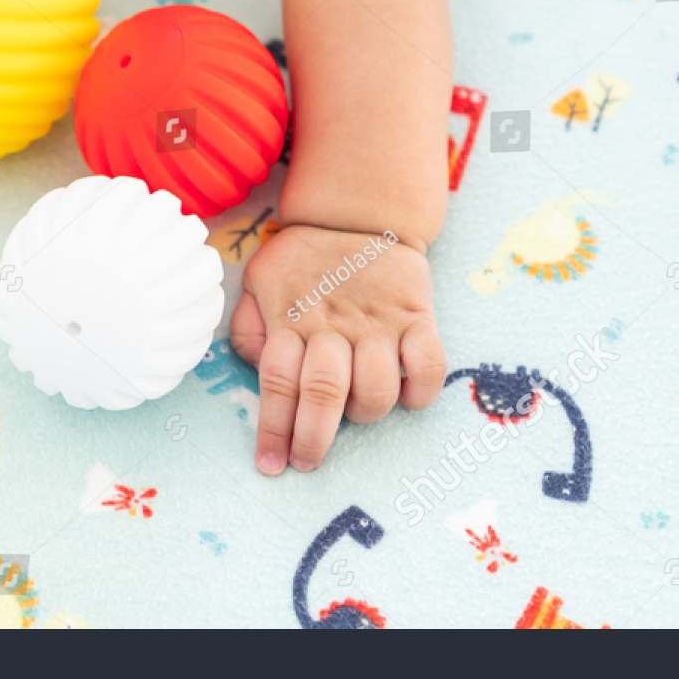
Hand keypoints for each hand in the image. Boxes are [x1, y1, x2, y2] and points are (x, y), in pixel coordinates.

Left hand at [229, 223, 446, 475]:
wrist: (358, 213)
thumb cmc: (303, 259)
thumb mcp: (259, 281)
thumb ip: (249, 326)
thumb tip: (259, 368)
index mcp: (291, 320)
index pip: (277, 382)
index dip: (273, 429)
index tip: (271, 464)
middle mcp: (333, 327)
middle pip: (324, 393)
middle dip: (314, 438)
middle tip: (307, 462)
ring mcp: (378, 324)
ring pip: (377, 388)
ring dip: (366, 413)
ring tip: (356, 413)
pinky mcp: (417, 317)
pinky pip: (429, 365)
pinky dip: (421, 391)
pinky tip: (407, 396)